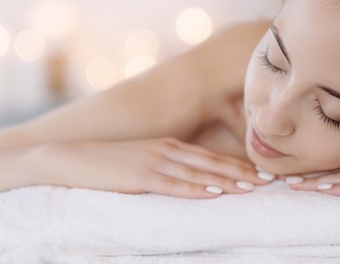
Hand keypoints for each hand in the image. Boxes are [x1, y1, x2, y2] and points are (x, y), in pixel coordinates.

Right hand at [28, 137, 271, 197]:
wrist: (69, 158)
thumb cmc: (106, 163)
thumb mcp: (140, 161)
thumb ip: (164, 167)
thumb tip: (187, 179)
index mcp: (169, 146)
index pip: (210, 157)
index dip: (237, 166)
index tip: (260, 174)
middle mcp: (166, 150)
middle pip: (212, 163)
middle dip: (242, 173)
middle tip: (269, 182)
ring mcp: (153, 162)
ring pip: (199, 173)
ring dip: (227, 181)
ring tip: (252, 189)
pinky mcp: (139, 176)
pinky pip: (174, 184)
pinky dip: (197, 188)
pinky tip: (215, 193)